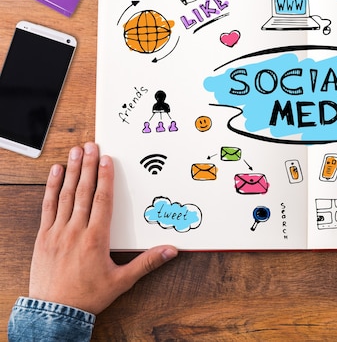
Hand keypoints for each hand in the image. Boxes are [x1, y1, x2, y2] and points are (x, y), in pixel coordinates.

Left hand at [28, 142, 177, 314]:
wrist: (56, 312)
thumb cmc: (88, 296)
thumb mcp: (122, 281)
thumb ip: (147, 263)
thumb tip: (170, 251)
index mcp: (96, 239)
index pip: (102, 201)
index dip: (105, 178)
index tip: (106, 160)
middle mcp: (75, 231)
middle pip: (84, 192)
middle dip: (88, 166)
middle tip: (91, 146)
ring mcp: (57, 232)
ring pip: (65, 195)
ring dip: (71, 171)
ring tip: (75, 152)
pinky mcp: (43, 237)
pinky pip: (47, 207)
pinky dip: (51, 188)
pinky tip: (55, 173)